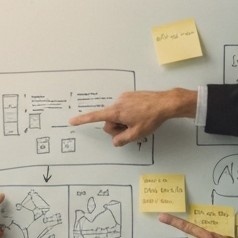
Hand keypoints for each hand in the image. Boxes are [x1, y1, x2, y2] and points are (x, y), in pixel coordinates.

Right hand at [69, 88, 195, 146]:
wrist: (165, 103)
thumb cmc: (151, 118)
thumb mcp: (136, 134)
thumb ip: (122, 139)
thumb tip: (115, 141)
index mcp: (117, 112)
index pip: (96, 117)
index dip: (83, 120)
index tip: (72, 121)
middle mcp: (118, 103)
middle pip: (109, 120)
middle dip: (116, 127)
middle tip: (130, 130)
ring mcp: (124, 98)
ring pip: (117, 114)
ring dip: (124, 121)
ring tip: (138, 121)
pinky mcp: (130, 96)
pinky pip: (124, 108)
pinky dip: (129, 114)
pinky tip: (140, 115)